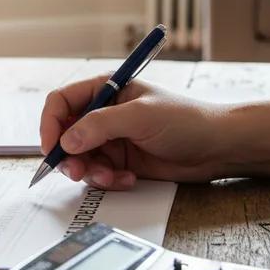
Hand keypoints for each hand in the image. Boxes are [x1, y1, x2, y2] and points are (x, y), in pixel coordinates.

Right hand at [40, 76, 227, 188]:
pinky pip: (98, 174)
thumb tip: (66, 141)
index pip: (61, 102)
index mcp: (105, 90)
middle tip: (77, 172)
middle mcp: (103, 114)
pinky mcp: (120, 161)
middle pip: (64, 134)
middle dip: (68, 156)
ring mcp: (111, 139)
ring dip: (90, 172)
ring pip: (79, 158)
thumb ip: (100, 126)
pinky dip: (107, 180)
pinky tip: (128, 178)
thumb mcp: (140, 117)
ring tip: (112, 177)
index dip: (51, 124)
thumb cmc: (186, 120)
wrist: (218, 147)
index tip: (52, 147)